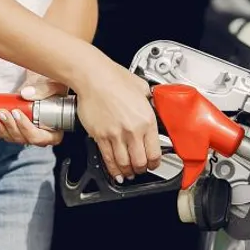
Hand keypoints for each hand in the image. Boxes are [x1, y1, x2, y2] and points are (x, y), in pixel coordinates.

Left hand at [0, 71, 65, 146]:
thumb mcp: (55, 85)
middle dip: (10, 127)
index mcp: (54, 131)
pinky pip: (3, 135)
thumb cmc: (54, 87)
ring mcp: (26, 133)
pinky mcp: (15, 129)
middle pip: (23, 139)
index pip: (39, 137)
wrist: (43, 82)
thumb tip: (26, 94)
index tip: (17, 113)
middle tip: (2, 112)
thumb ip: (45, 89)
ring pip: (12, 138)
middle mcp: (40, 135)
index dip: (26, 128)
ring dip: (1, 130)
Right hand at [72, 53, 160, 181]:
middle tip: (141, 169)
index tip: (154, 164)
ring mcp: (115, 135)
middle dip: (142, 169)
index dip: (155, 163)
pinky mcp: (100, 136)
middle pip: (140, 162)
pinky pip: (108, 158)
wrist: (93, 77)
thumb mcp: (142, 88)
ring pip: (124, 163)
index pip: (155, 152)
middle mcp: (133, 130)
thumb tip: (154, 104)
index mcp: (147, 119)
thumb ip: (150, 101)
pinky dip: (112, 169)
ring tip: (129, 172)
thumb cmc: (115, 78)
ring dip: (128, 171)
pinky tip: (115, 172)